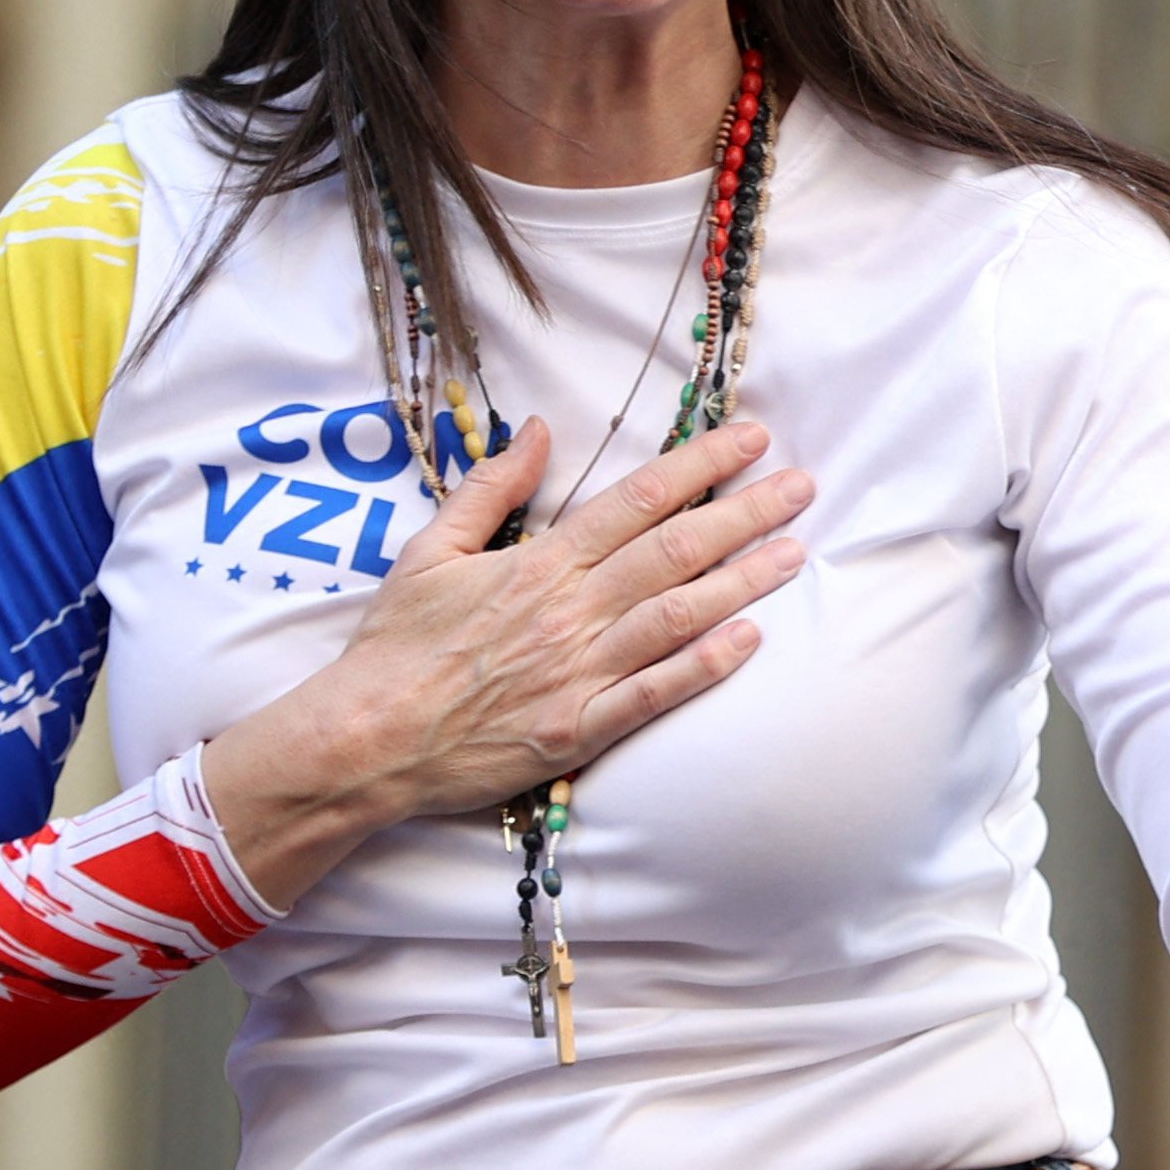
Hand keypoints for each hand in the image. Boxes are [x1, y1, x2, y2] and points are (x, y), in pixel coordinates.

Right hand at [203, 418, 814, 905]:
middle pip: (675, 549)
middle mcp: (570, 610)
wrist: (366, 739)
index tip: (751, 438)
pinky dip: (706, 665)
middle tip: (803, 484)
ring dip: (743, 580)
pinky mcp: (580, 729)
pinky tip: (751, 640)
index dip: (701, 464)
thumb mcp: (429, 550)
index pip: (637, 499)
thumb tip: (538, 430)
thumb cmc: (395, 646)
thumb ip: (490, 489)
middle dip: (746, 511)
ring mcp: (579, 671)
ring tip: (796, 551)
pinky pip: (656, 693)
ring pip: (678, 615)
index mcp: (539, 562)